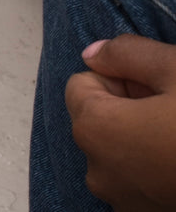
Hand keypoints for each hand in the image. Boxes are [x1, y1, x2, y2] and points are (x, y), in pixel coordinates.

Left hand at [66, 35, 175, 209]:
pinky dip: (156, 166)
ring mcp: (124, 202)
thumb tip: (92, 54)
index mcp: (94, 129)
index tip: (156, 86)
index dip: (120, 77)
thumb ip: (125, 52)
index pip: (82, 83)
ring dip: (144, 137)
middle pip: (99, 118)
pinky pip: (138, 179)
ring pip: (120, 150)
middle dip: (130, 106)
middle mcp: (99, 171)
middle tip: (175, 108)